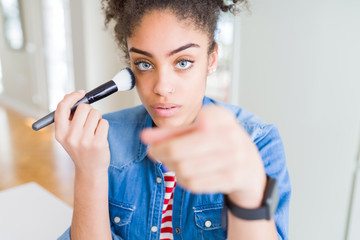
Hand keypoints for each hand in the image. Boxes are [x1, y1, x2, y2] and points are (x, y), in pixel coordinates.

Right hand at [54, 91, 109, 173]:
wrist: (89, 170)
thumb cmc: (80, 149)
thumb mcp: (68, 135)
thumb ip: (68, 118)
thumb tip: (74, 96)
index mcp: (60, 133)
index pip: (62, 108)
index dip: (72, 97)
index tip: (81, 93)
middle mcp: (71, 137)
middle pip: (83, 108)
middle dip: (89, 110)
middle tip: (89, 120)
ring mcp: (85, 141)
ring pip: (96, 114)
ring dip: (98, 119)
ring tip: (94, 130)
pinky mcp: (98, 143)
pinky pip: (104, 122)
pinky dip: (104, 126)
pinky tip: (100, 135)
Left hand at [141, 105, 266, 207]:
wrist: (251, 169)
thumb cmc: (221, 145)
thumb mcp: (200, 132)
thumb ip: (172, 133)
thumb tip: (144, 137)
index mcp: (221, 117)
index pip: (181, 128)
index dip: (162, 140)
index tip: (153, 144)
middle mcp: (231, 134)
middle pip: (177, 150)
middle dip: (159, 154)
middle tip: (153, 154)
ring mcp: (234, 158)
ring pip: (184, 169)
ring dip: (171, 168)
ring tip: (170, 164)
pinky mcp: (233, 178)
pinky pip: (195, 183)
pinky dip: (183, 181)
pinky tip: (184, 175)